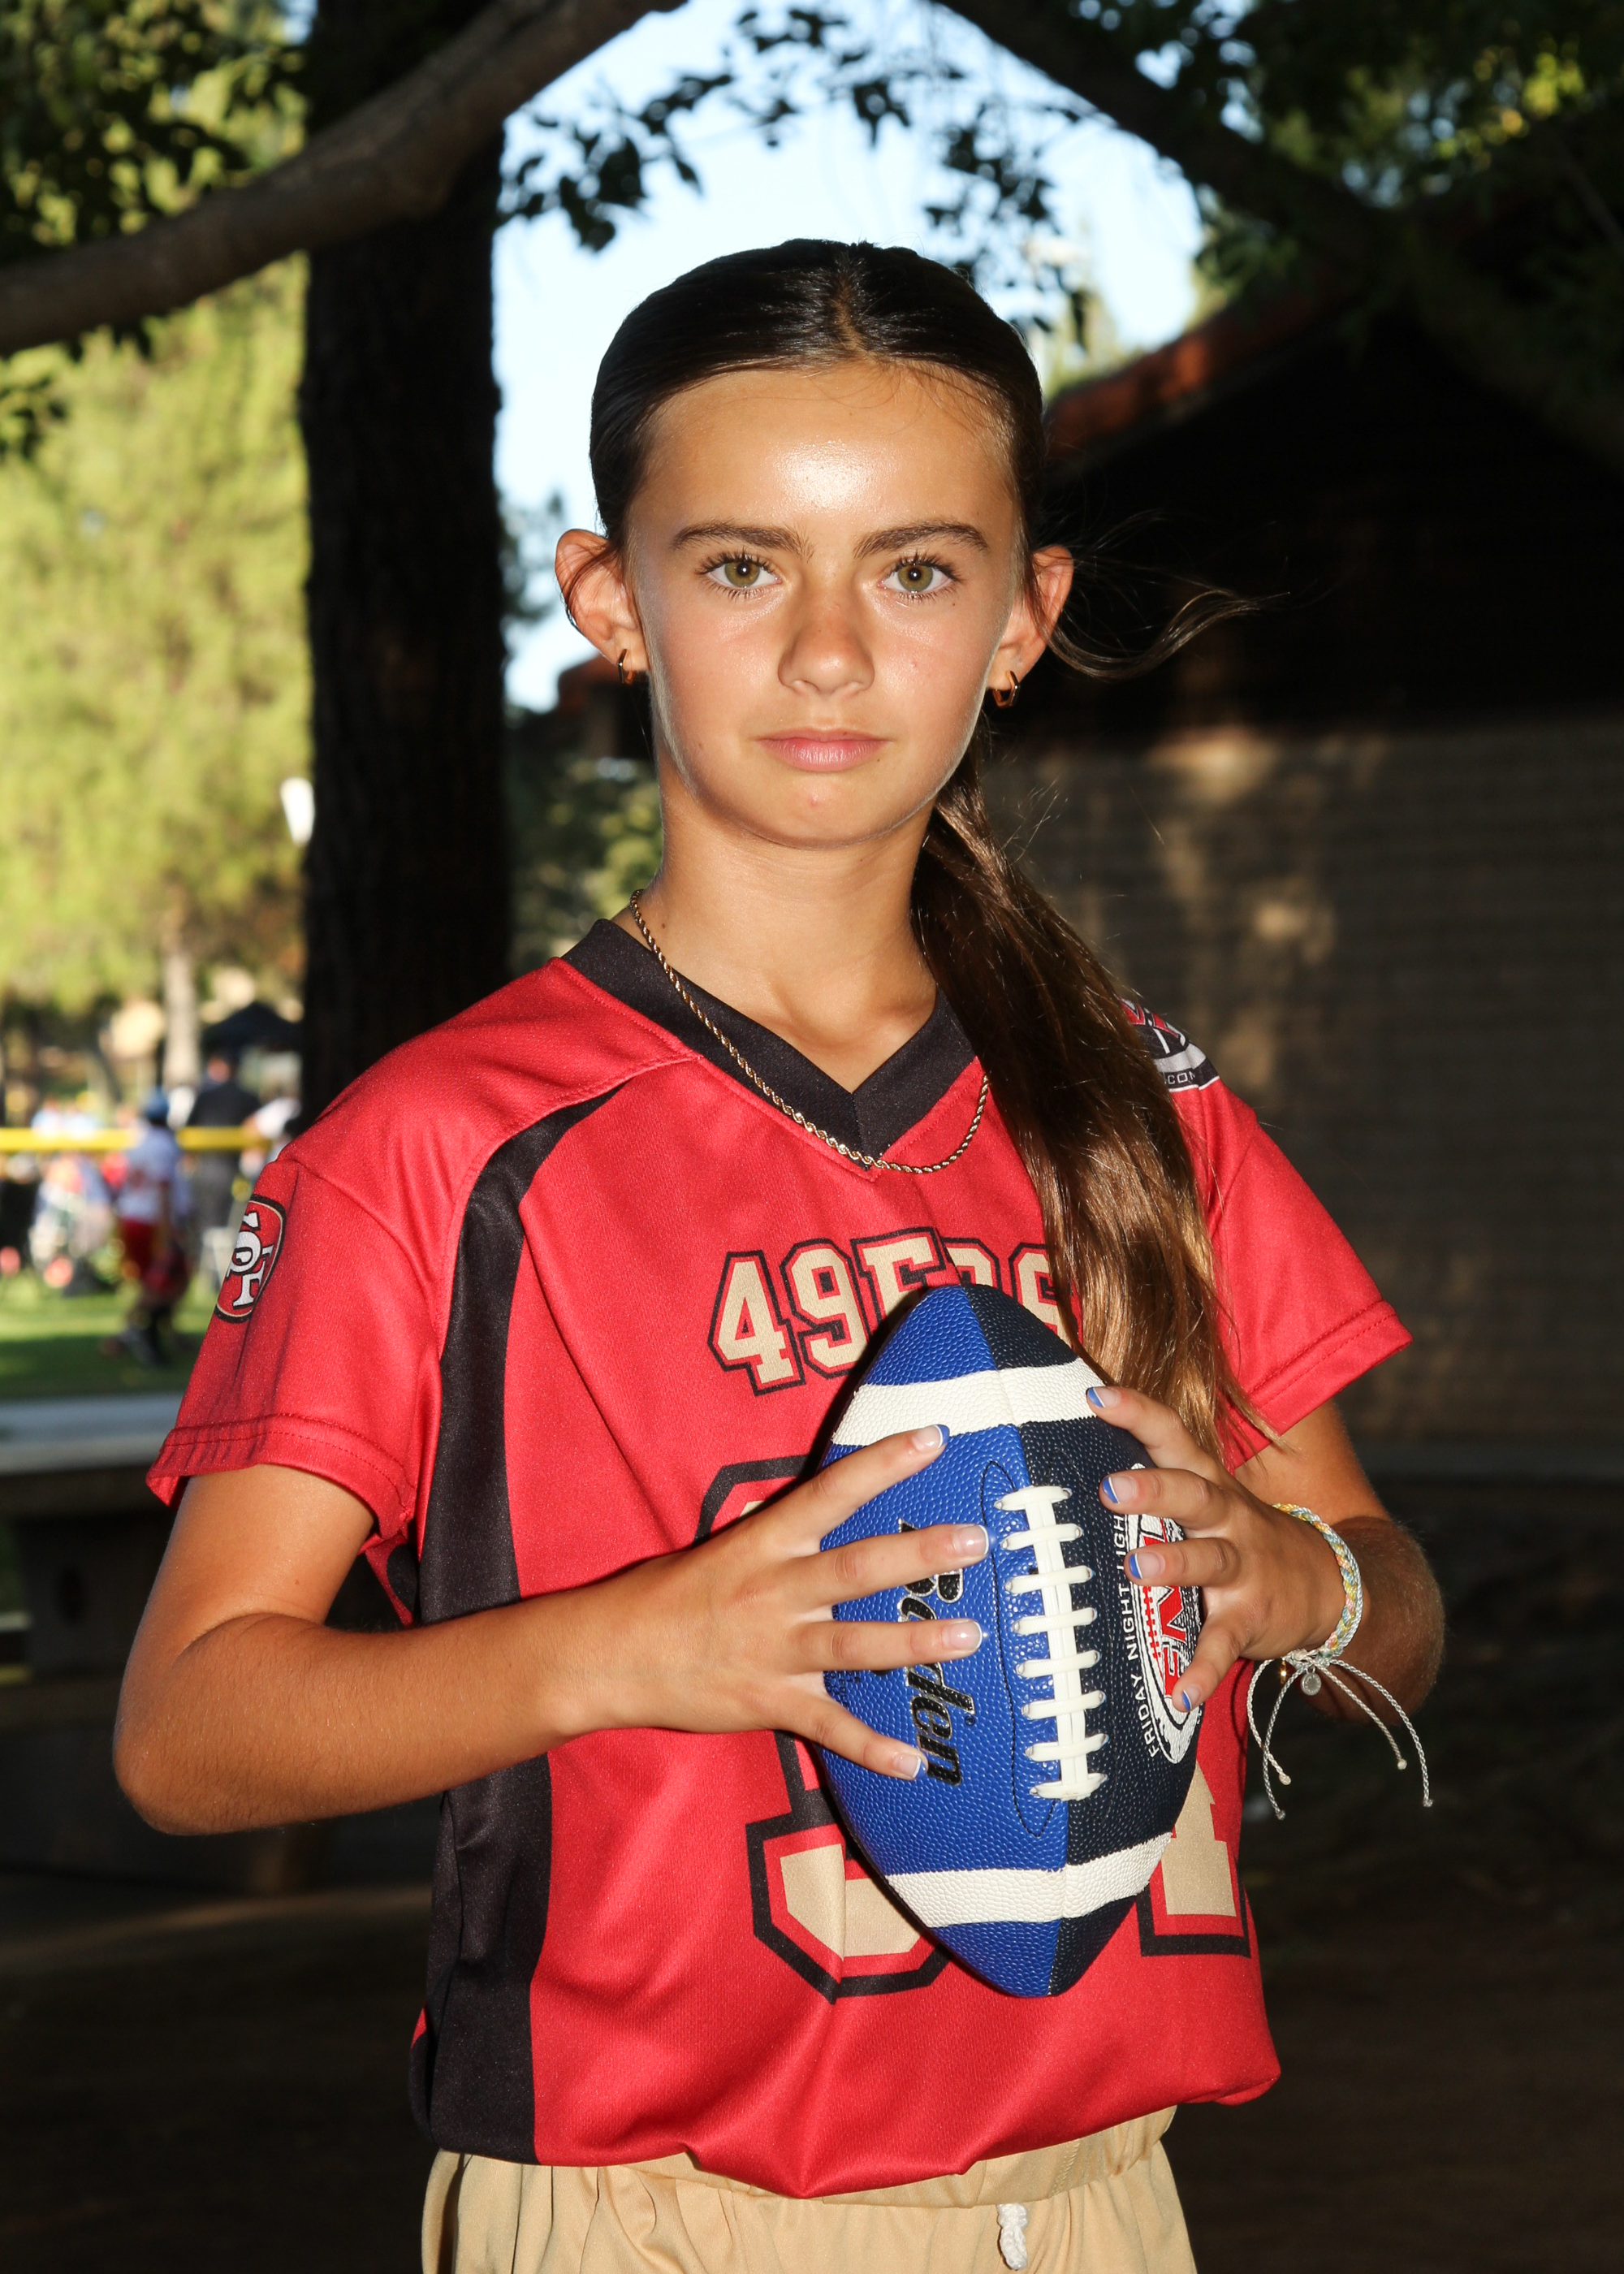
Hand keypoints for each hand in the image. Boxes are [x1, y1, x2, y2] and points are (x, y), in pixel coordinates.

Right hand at [570, 1425, 986, 1777]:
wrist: (604, 1656)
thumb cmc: (662, 1597)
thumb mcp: (723, 1551)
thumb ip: (781, 1542)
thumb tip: (835, 1517)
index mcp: (762, 1544)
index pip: (830, 1493)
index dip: (882, 1464)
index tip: (933, 1438)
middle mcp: (773, 1592)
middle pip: (855, 1568)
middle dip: (918, 1554)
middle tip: (976, 1541)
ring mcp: (771, 1650)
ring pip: (852, 1645)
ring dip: (913, 1642)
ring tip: (970, 1636)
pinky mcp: (766, 1702)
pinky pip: (826, 1728)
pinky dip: (870, 1748)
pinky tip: (912, 1762)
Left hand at [1086, 1384, 1346, 1711]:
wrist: (1329, 1584)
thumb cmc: (1240, 1533)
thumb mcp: (1209, 1497)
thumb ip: (1157, 1476)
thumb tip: (1073, 1455)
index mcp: (1209, 1483)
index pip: (1174, 1436)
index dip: (1138, 1413)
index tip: (1097, 1395)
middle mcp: (1227, 1518)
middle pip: (1192, 1494)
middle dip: (1153, 1489)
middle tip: (1110, 1487)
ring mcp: (1243, 1568)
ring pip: (1209, 1560)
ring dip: (1174, 1563)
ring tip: (1136, 1567)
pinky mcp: (1252, 1617)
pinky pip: (1224, 1643)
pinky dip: (1203, 1668)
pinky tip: (1180, 1692)